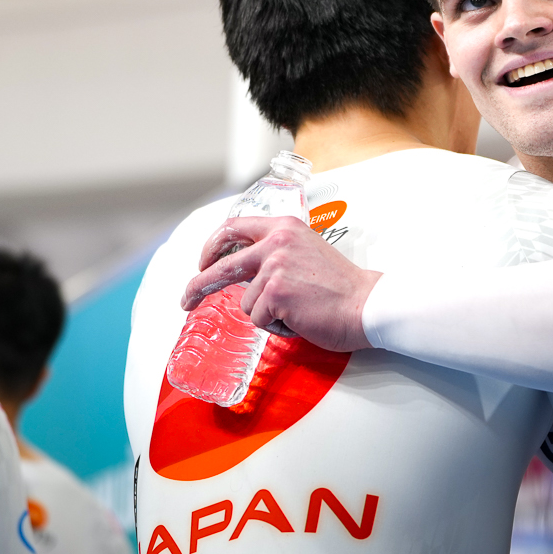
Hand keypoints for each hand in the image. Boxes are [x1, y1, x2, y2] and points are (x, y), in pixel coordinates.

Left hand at [182, 217, 378, 352]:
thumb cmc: (341, 287)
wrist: (367, 304)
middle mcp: (276, 242)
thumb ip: (278, 254)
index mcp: (284, 227)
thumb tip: (247, 274)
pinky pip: (259, 319)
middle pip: (221, 264)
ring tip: (299, 311)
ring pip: (246, 302)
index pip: (234, 227)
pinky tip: (300, 319)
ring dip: (267, 314)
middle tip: (186, 300)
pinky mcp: (275, 293)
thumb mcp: (307, 252)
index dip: (213, 246)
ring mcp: (274, 267)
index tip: (204, 262)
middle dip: (198, 285)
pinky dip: (277, 326)